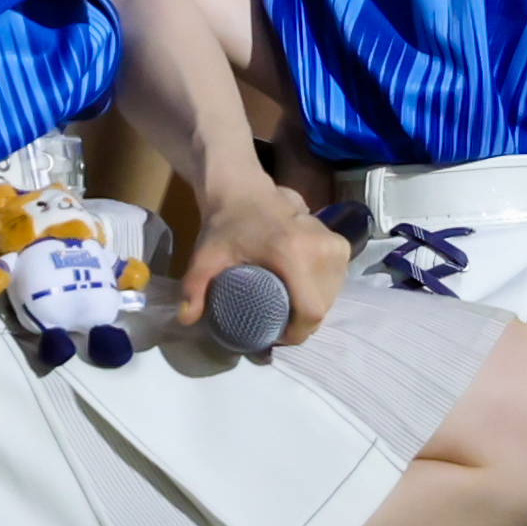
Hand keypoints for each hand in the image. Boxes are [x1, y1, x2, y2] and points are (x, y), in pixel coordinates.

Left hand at [172, 165, 351, 350]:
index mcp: (294, 253)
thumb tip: (186, 319)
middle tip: (276, 322)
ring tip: (287, 308)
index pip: (311, 311)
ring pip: (331, 295)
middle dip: (301, 324)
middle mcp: (321, 249)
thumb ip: (194, 287)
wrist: (244, 189)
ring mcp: (335, 245)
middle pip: (321, 307)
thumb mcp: (205, 256)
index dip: (296, 333)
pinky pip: (335, 281)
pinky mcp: (340, 243)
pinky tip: (301, 291)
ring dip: (311, 308)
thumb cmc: (226, 224)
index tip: (275, 336)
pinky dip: (320, 291)